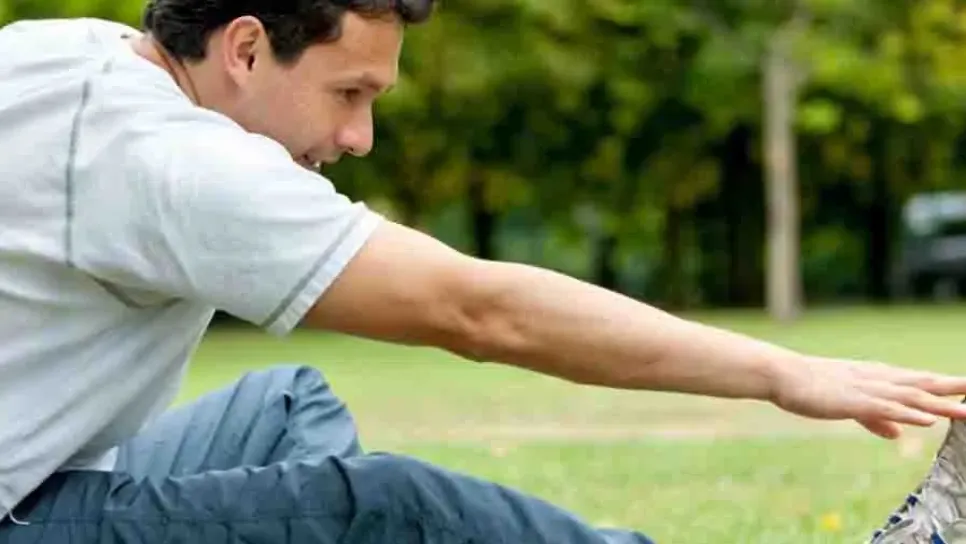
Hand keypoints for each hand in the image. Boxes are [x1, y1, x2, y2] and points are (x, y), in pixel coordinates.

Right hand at [769, 356, 965, 438]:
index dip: (945, 386)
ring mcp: (866, 389)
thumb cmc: (810, 387)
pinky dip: (909, 413)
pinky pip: (886, 409)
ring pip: (911, 397)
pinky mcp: (853, 401)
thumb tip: (899, 433)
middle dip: (953, 389)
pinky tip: (928, 419)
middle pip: (923, 385)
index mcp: (876, 379)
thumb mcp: (848, 404)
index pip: (917, 382)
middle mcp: (877, 380)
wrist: (782, 374)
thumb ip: (875, 418)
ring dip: (941, 404)